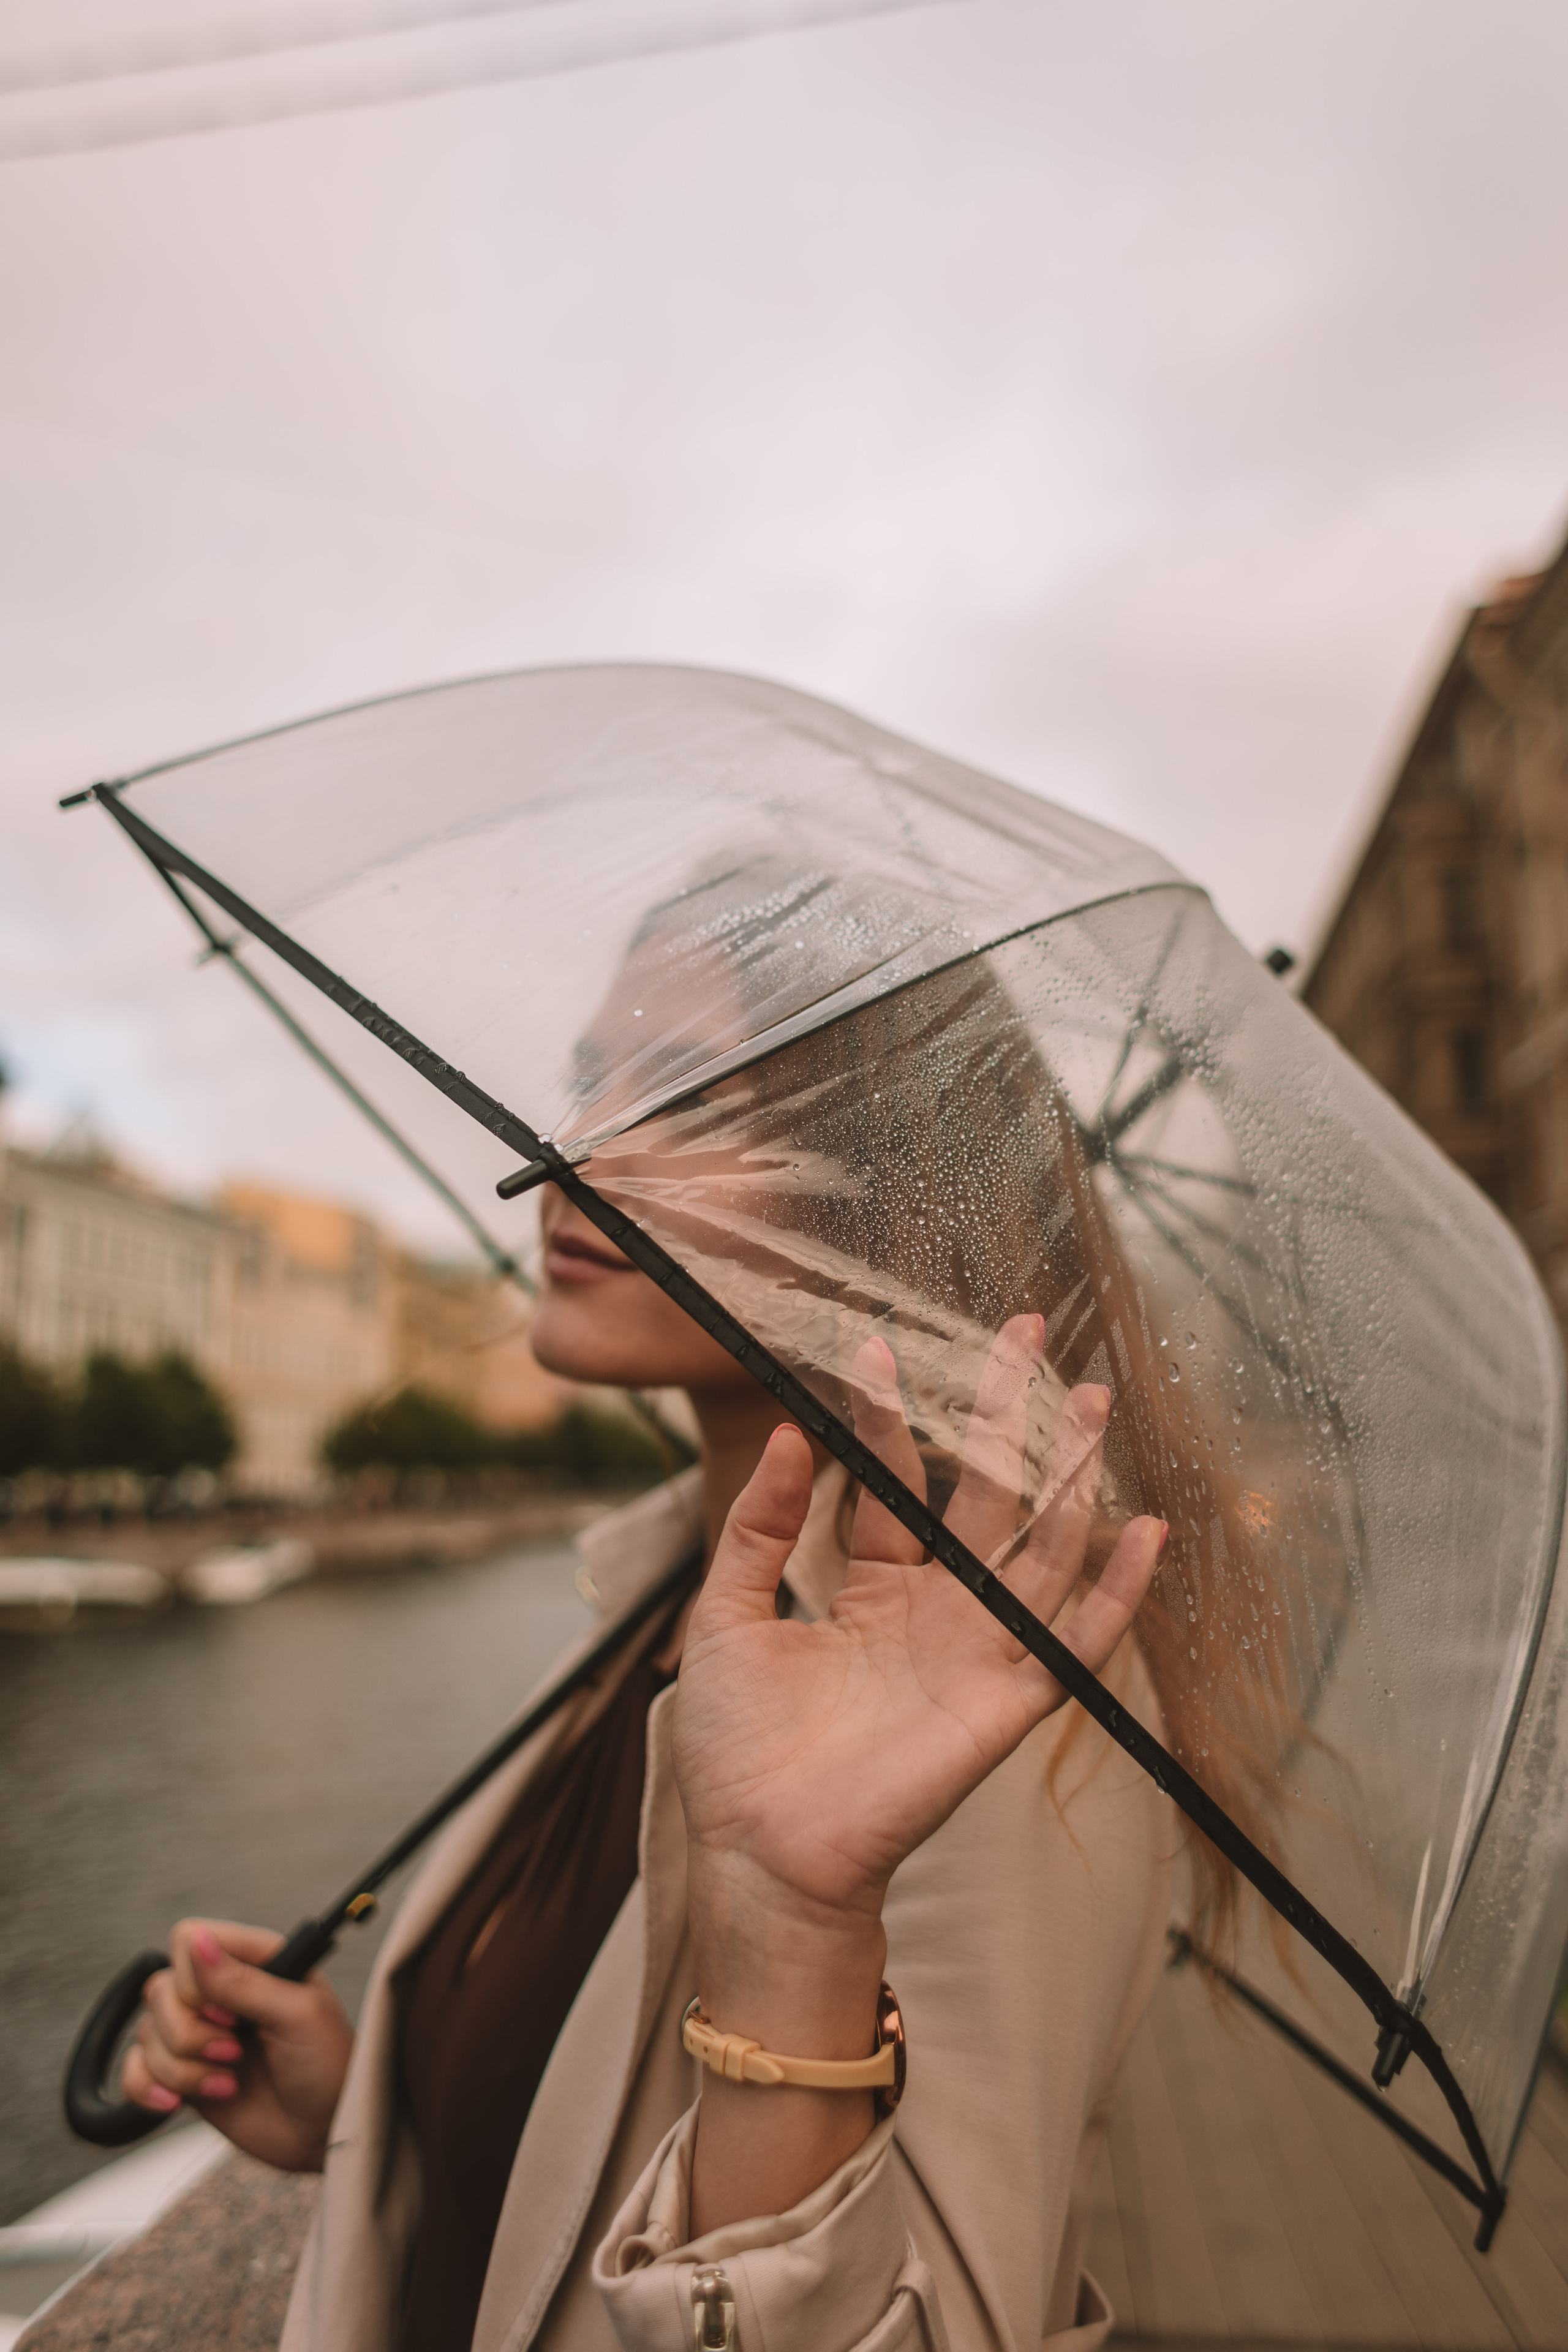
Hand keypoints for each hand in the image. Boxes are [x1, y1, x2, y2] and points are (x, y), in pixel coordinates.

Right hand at [121, 1919, 352, 2172]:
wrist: (324, 2132)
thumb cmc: (328, 2066)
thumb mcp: (298, 2016)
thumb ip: (244, 1981)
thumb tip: (197, 1941)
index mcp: (254, 1962)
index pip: (189, 1939)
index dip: (196, 1980)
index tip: (232, 2015)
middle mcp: (220, 1993)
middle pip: (160, 1990)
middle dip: (190, 2033)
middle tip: (235, 2053)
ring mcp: (198, 2034)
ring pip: (146, 2032)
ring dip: (181, 2067)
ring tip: (227, 2082)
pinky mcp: (183, 2074)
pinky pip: (134, 2070)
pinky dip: (147, 2088)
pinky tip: (178, 2102)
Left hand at [678, 1316, 1164, 1951]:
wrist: (759, 1852)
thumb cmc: (737, 1750)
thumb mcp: (726, 1615)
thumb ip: (760, 1528)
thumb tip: (790, 1437)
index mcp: (873, 1589)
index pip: (895, 1482)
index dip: (887, 1418)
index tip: (875, 1346)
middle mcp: (935, 1611)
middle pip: (987, 1494)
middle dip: (1008, 1415)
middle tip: (1023, 1332)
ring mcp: (976, 1653)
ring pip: (1041, 1547)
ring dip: (1071, 1474)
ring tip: (1092, 1399)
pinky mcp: (1005, 1703)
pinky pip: (1075, 1642)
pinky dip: (1116, 1591)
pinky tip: (1145, 1530)